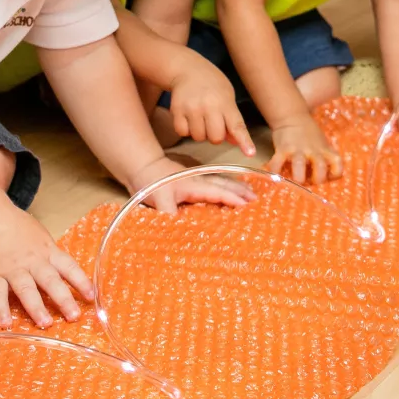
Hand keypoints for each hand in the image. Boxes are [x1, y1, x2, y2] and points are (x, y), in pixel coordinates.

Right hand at [0, 205, 93, 330]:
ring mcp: (13, 270)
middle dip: (63, 299)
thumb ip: (53, 257)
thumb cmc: (20, 229)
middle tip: (74, 316)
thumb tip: (69, 277)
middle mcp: (33, 262)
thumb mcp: (43, 238)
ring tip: (46, 323)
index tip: (92, 297)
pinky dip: (0, 310)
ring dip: (36, 307)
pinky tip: (5, 324)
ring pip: (26, 289)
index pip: (69, 267)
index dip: (81, 282)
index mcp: (48, 252)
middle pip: (50, 281)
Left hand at [129, 155, 256, 214]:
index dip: (233, 198)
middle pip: (225, 184)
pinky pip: (214, 185)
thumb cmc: (150, 182)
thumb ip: (168, 214)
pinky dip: (225, 188)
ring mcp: (196, 180)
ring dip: (236, 187)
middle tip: (257, 201)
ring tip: (250, 195)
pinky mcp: (192, 183)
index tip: (247, 206)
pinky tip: (228, 193)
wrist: (141, 167)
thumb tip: (178, 232)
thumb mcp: (157, 199)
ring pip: (221, 182)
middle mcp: (199, 180)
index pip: (218, 191)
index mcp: (194, 184)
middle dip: (241, 191)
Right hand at [169, 51, 255, 155]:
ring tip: (199, 117)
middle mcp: (208, 106)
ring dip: (200, 132)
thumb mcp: (227, 96)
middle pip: (216, 138)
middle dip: (216, 135)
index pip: (237, 126)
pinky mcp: (176, 110)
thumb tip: (236, 142)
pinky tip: (188, 117)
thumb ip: (232, 119)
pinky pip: (183, 132)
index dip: (244, 141)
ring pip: (198, 137)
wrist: (186, 68)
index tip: (250, 153)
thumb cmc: (212, 84)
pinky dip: (186, 129)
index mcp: (225, 102)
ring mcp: (191, 108)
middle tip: (212, 122)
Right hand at [267, 118, 342, 184]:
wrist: (291, 116)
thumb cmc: (308, 133)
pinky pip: (277, 162)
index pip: (337, 164)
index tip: (328, 177)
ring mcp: (297, 150)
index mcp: (324, 150)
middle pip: (320, 166)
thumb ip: (325, 157)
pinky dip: (275, 170)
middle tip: (310, 182)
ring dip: (298, 176)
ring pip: (299, 163)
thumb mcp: (322, 143)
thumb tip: (326, 177)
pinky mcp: (282, 149)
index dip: (334, 174)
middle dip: (316, 179)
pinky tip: (275, 175)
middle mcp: (313, 151)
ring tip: (295, 181)